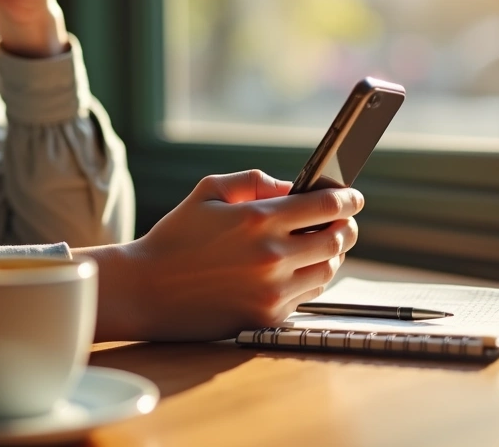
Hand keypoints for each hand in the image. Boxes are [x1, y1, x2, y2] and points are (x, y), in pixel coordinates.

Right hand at [104, 170, 361, 341]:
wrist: (145, 290)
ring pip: (328, 270)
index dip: (348, 198)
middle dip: (346, 226)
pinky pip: (307, 296)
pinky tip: (299, 269)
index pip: (326, 205)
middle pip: (337, 239)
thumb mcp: (209, 191)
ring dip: (332, 255)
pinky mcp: (267, 317)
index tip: (354, 196)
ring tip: (322, 245)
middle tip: (345, 221)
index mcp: (258, 219)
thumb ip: (254, 181)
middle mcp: (272, 257)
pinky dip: (310, 280)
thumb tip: (292, 187)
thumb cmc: (175, 236)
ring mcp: (272, 291)